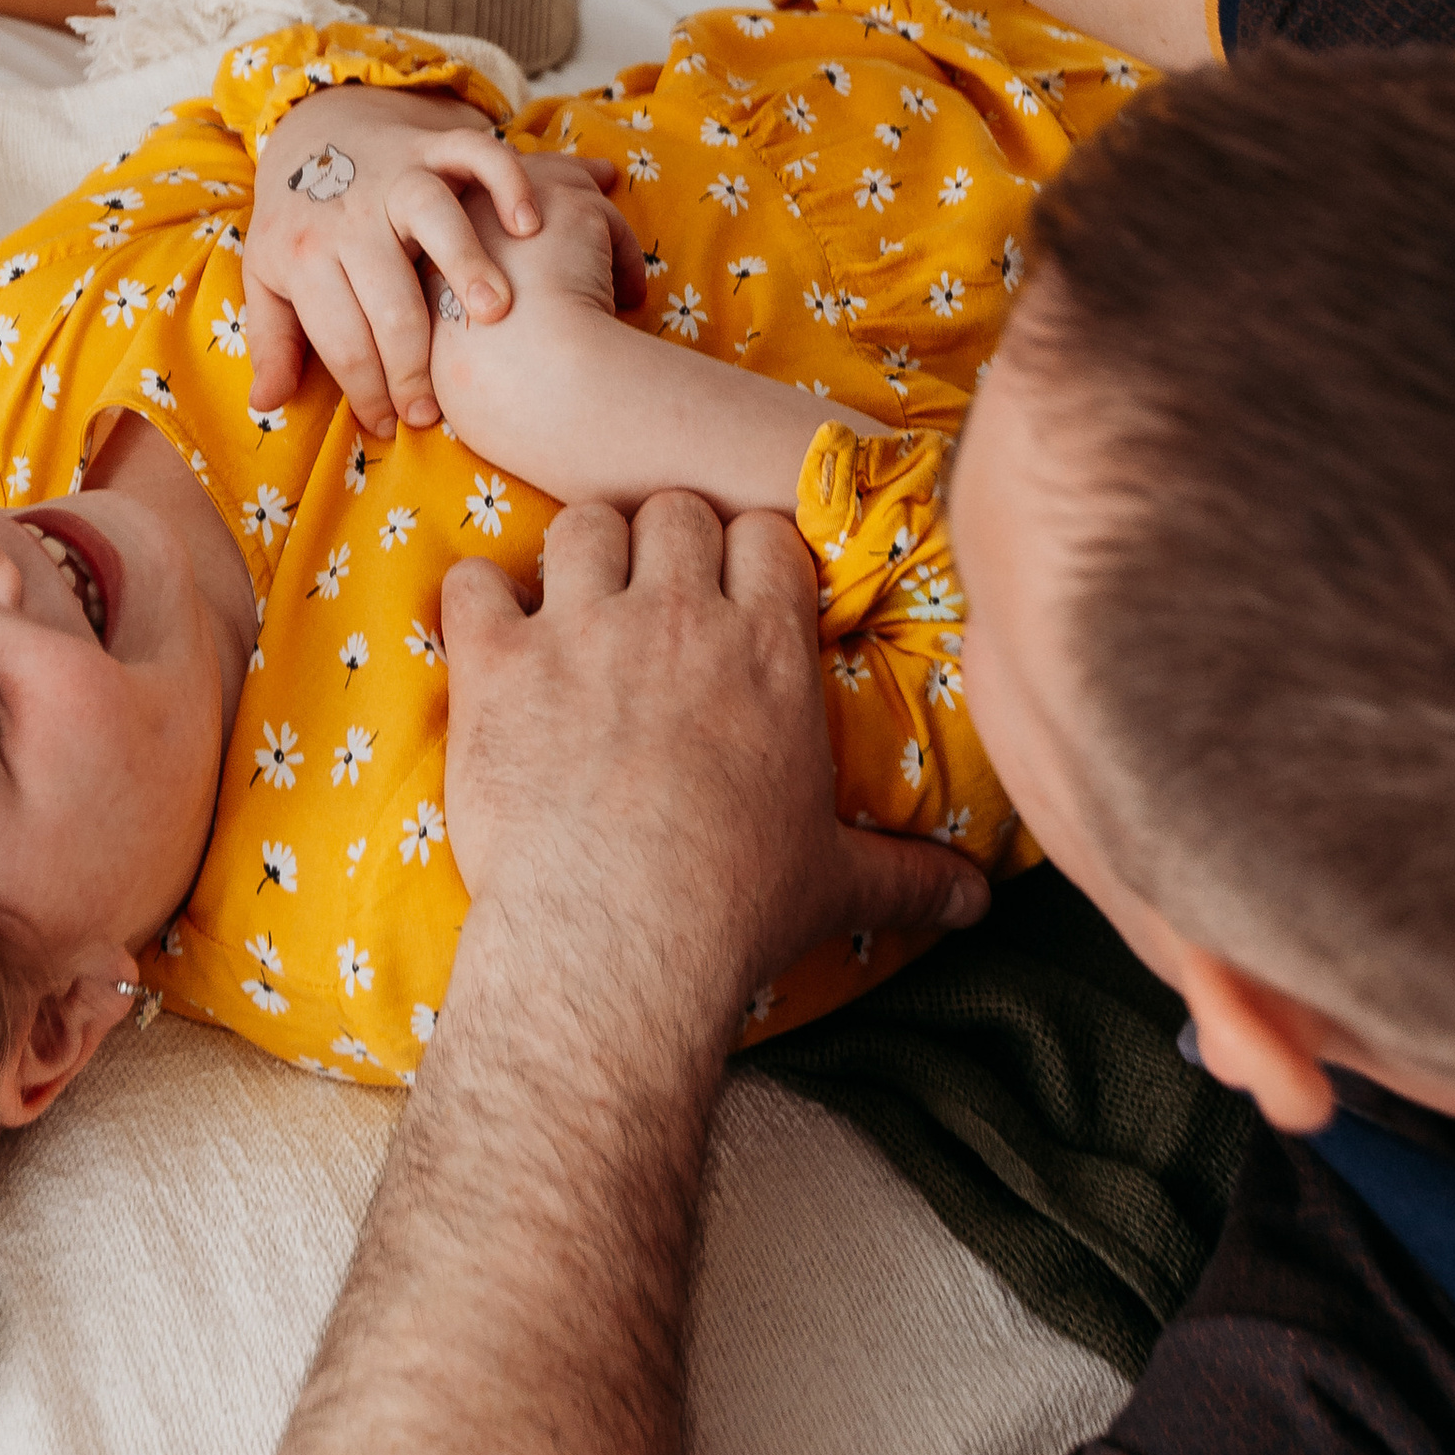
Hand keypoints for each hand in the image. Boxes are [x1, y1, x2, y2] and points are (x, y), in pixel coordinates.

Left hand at [246, 87, 634, 440]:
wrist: (311, 130)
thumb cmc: (297, 222)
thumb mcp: (267, 278)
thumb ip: (273, 341)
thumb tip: (267, 404)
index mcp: (304, 255)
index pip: (342, 341)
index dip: (368, 392)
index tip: (391, 424)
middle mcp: (350, 215)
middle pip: (389, 299)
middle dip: (413, 365)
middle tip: (432, 410)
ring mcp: (393, 176)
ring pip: (432, 216)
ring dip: (467, 265)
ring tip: (495, 315)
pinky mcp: (431, 144)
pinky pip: (475, 152)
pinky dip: (506, 181)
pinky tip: (529, 225)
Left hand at [441, 502, 991, 1055]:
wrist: (616, 944)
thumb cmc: (734, 910)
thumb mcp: (838, 885)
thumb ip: (911, 875)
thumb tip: (980, 898)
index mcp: (767, 652)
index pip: (765, 534)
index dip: (746, 554)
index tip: (732, 590)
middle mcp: (678, 619)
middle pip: (673, 510)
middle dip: (664, 542)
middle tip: (652, 596)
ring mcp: (582, 632)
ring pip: (581, 524)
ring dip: (580, 555)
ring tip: (576, 604)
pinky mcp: (499, 666)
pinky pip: (474, 583)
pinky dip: (477, 600)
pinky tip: (489, 636)